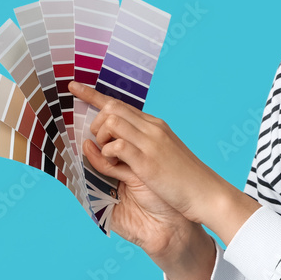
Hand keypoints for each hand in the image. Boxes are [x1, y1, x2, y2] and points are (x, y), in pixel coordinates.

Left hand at [68, 80, 236, 229]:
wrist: (206, 192)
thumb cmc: (184, 179)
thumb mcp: (163, 155)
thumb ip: (141, 145)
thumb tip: (118, 144)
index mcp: (155, 126)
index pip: (120, 104)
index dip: (92, 95)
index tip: (73, 87)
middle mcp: (152, 128)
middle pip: (112, 108)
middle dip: (96, 123)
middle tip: (100, 145)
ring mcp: (150, 143)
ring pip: (112, 123)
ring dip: (102, 140)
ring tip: (110, 159)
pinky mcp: (147, 162)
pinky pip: (116, 146)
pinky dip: (108, 155)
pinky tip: (115, 166)